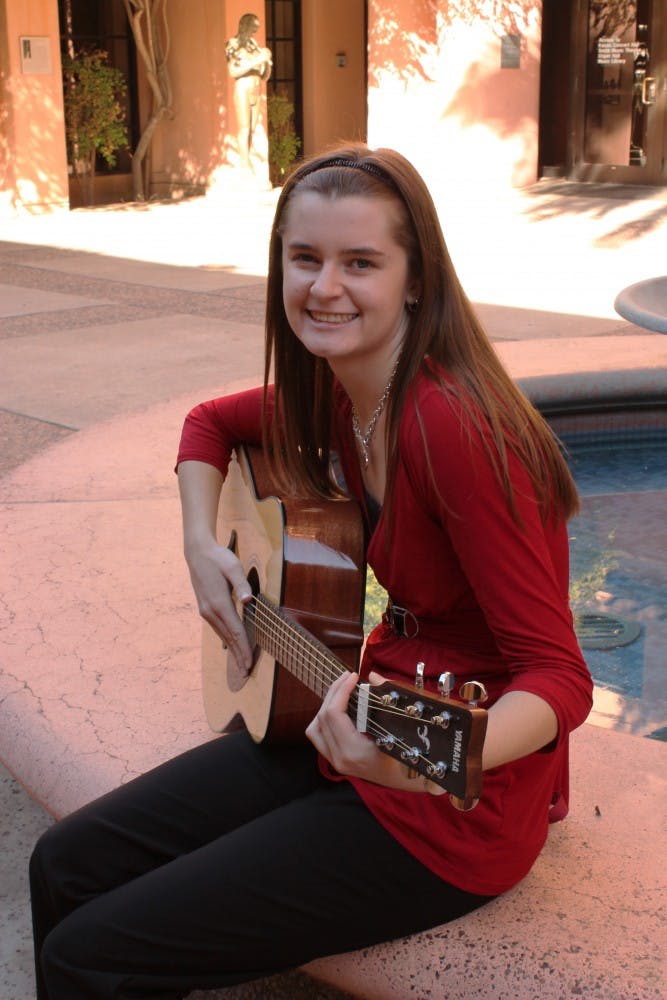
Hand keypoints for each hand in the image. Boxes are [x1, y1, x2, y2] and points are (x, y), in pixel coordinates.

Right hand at [186, 541, 252, 673]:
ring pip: (222, 635)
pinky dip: (226, 639)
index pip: (235, 631)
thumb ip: (241, 584)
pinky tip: (230, 645)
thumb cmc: (218, 558)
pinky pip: (218, 628)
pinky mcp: (205, 608)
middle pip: (227, 638)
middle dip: (237, 655)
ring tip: (240, 664)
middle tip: (245, 673)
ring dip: (232, 650)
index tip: (249, 663)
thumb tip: (247, 600)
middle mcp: (210, 611)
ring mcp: (206, 611)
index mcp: (219, 603)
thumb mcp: (233, 567)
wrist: (197, 553)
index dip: (243, 648)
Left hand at [306, 671, 444, 794]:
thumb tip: (373, 677)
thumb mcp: (400, 728)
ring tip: (342, 691)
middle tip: (348, 677)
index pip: (334, 714)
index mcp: (354, 751)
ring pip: (315, 728)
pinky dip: (323, 720)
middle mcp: (340, 759)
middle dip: (334, 692)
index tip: (353, 676)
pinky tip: (338, 709)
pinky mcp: (335, 761)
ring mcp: (336, 762)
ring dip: (325, 705)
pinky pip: (319, 737)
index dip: (340, 690)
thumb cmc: (407, 756)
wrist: (407, 781)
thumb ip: (387, 699)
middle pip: (323, 717)